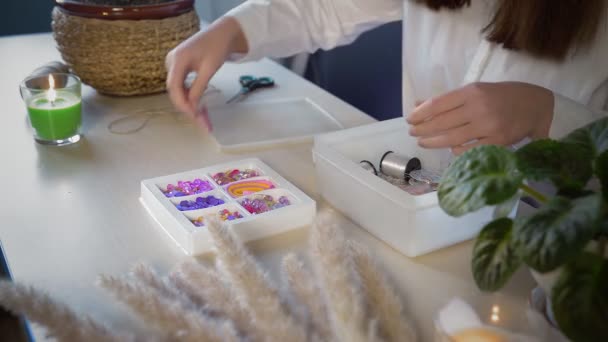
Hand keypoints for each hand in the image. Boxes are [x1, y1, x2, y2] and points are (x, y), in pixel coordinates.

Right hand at [165, 17, 247, 130]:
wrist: (222, 33)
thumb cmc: (217, 47)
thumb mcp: (209, 69)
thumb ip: (199, 88)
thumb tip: (192, 107)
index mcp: (177, 59)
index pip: (174, 87)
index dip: (183, 103)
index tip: (194, 116)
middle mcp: (171, 61)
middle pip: (175, 90)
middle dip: (188, 107)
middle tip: (203, 122)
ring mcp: (174, 64)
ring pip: (179, 90)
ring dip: (190, 104)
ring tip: (204, 119)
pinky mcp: (179, 68)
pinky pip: (182, 86)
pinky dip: (191, 97)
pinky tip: (201, 107)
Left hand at [407, 82, 553, 154]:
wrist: (537, 105)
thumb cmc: (501, 96)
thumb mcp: (476, 91)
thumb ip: (448, 99)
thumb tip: (418, 105)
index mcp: (472, 92)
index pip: (437, 104)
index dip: (420, 113)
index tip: (410, 119)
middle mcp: (479, 108)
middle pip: (441, 123)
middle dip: (422, 129)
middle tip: (412, 133)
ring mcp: (488, 127)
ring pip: (451, 138)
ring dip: (433, 142)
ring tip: (423, 142)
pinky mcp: (497, 142)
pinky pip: (467, 150)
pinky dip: (455, 150)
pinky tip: (450, 148)